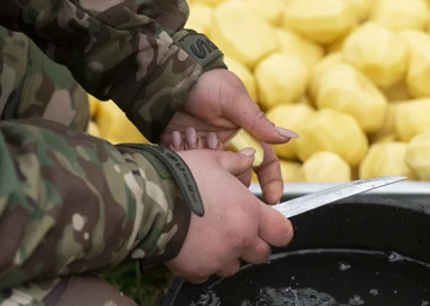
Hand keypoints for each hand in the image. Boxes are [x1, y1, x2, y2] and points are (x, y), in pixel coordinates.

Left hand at [161, 69, 298, 203]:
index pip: (265, 163)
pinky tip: (177, 137)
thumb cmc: (208, 83)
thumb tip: (288, 138)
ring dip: (204, 161)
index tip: (272, 199)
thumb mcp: (233, 99)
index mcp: (246, 135)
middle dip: (230, 176)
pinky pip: (188, 168)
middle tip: (218, 169)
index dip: (272, 182)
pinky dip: (183, 155)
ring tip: (193, 137)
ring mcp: (206, 152)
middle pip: (238, 177)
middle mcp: (228, 147)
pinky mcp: (185, 154)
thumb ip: (257, 121)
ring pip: (214, 176)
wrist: (170, 77)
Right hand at [164, 148, 293, 282]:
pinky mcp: (197, 271)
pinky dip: (203, 263)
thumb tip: (248, 156)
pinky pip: (207, 272)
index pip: (282, 233)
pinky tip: (192, 244)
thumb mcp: (212, 160)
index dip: (278, 229)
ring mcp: (218, 258)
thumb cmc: (180, 178)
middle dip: (253, 242)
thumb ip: (235, 162)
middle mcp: (238, 239)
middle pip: (261, 254)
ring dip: (228, 253)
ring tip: (210, 234)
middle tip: (235, 227)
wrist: (147, 199)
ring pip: (234, 265)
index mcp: (248, 213)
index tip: (271, 224)